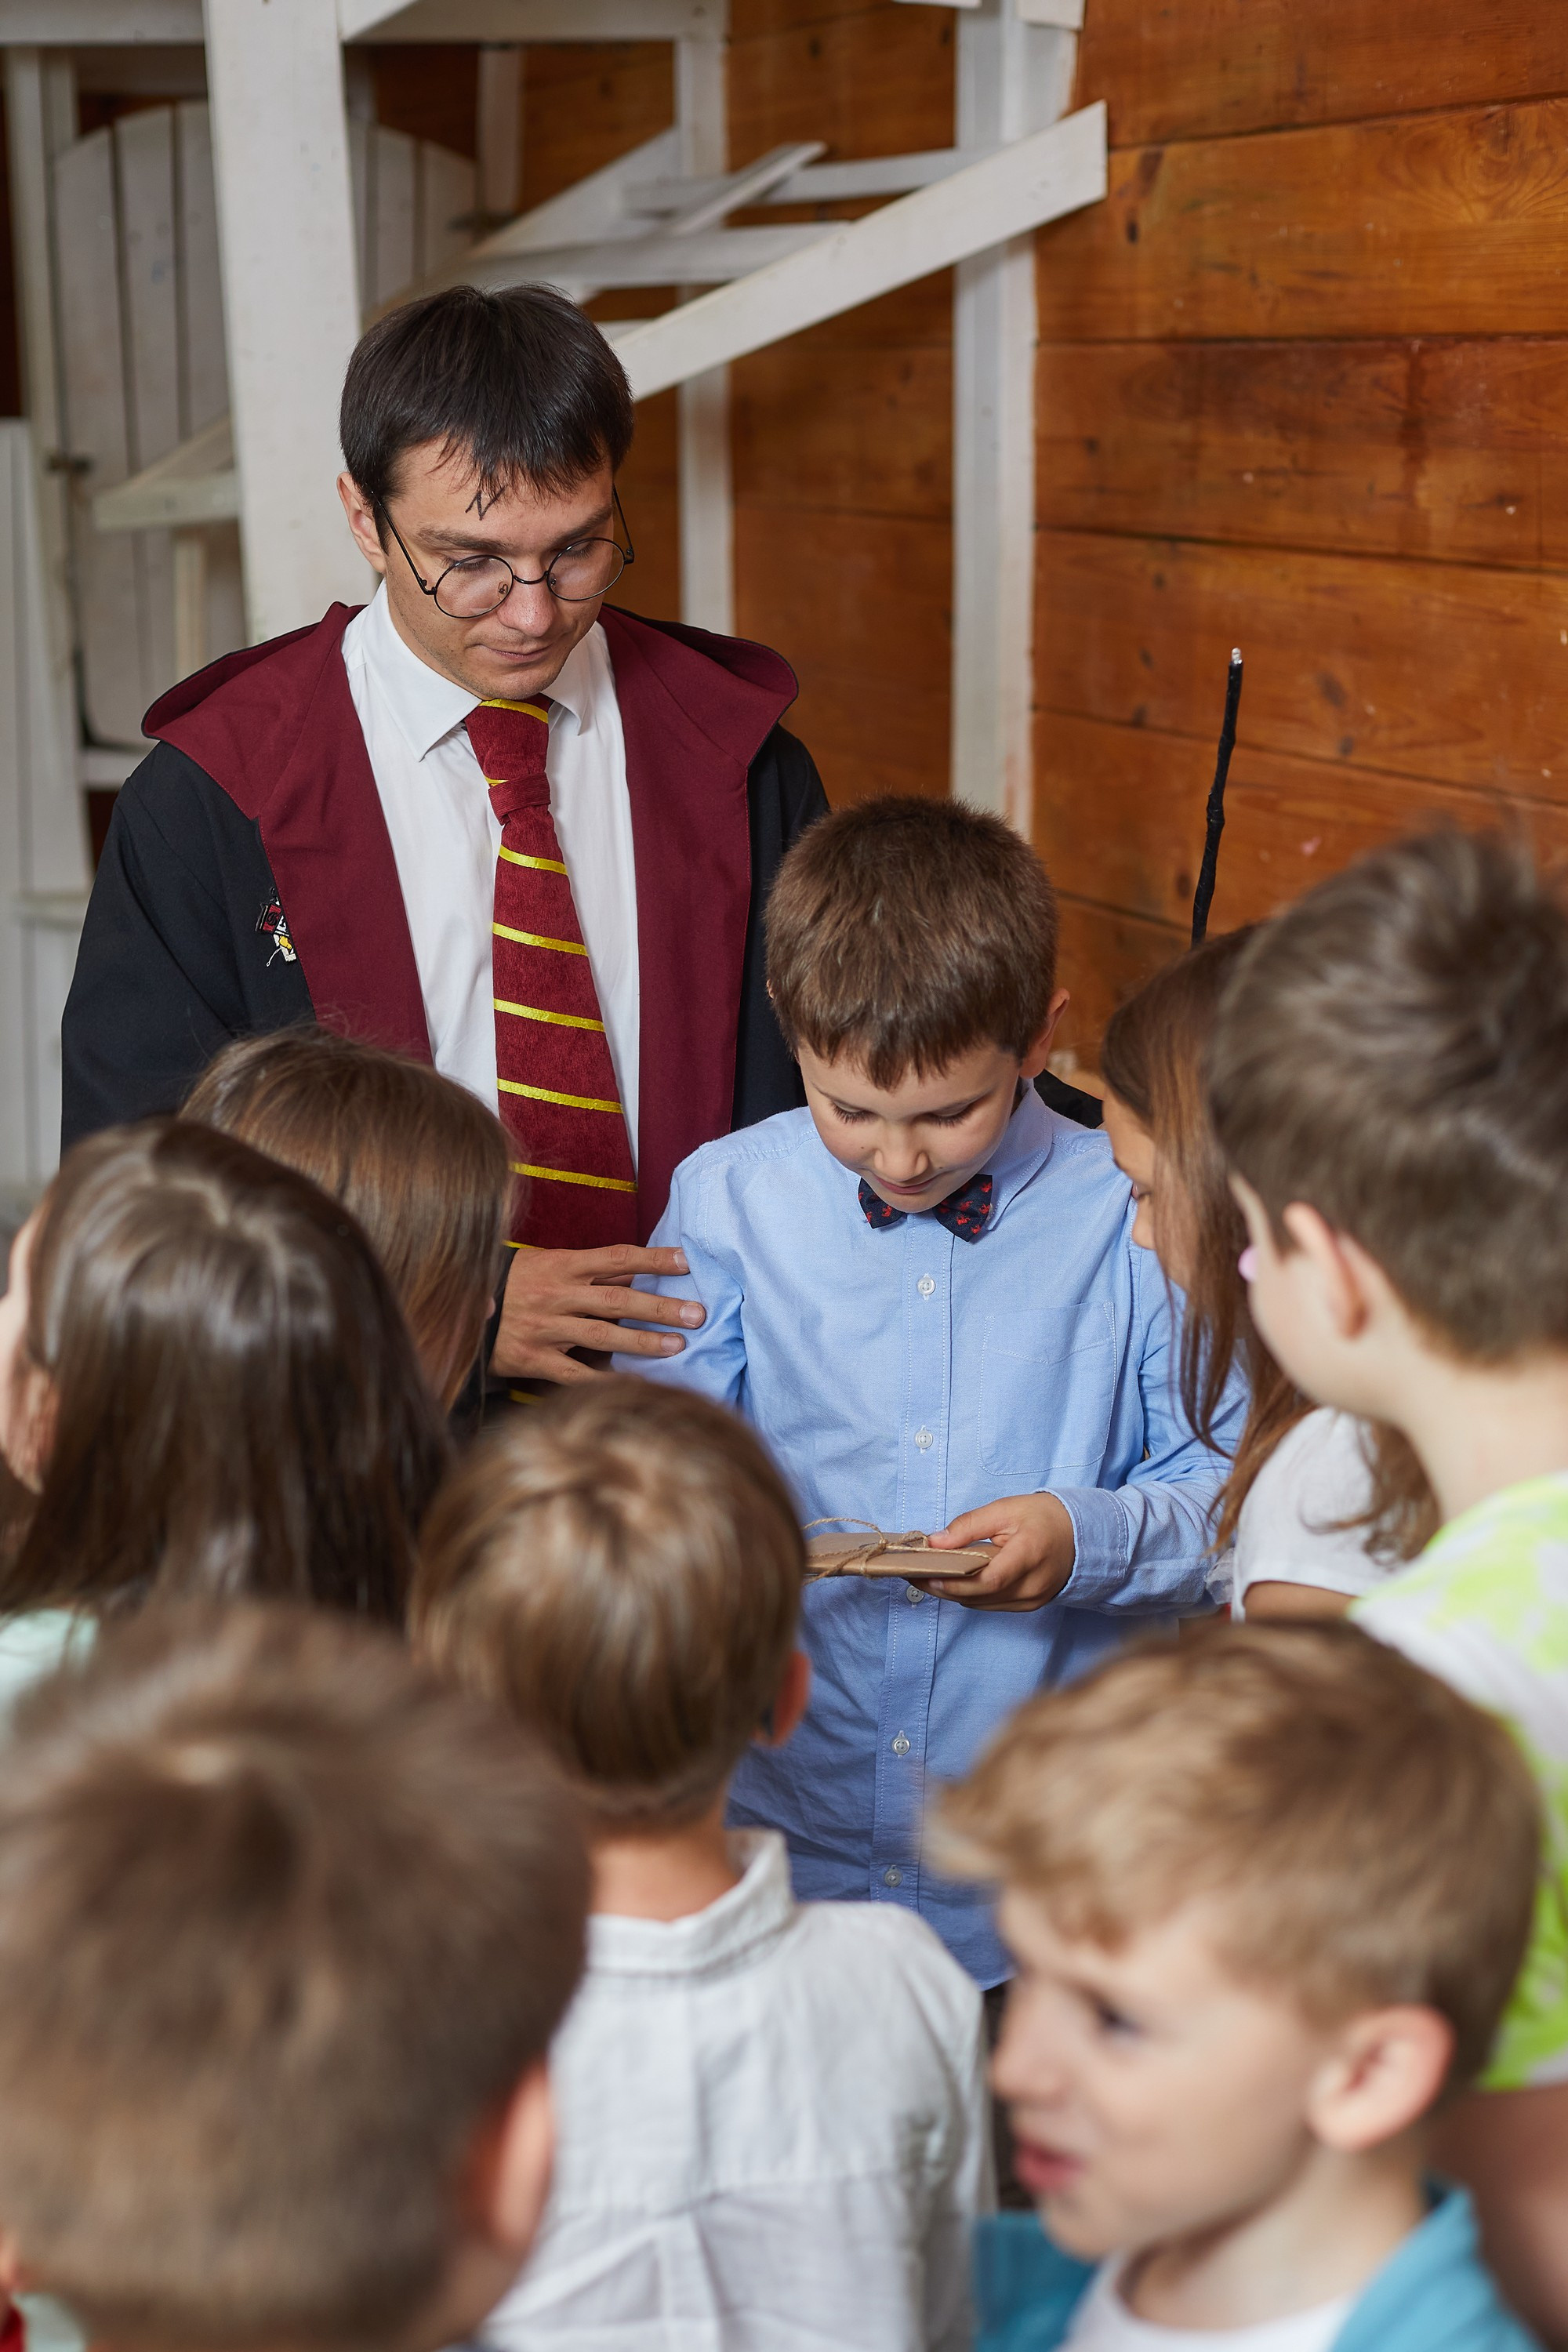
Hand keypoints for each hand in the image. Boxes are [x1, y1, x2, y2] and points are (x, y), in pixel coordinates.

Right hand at [491, 1242, 704, 1383]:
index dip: (652, 1259)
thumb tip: (639, 1271)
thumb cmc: (516, 1283)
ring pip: (602, 1335)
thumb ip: (593, 1270)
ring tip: (678, 1345)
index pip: (616, 1257)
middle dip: (660, 1307)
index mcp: (562, 1265)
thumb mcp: (549, 1263)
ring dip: (643, 1341)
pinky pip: (575, 1373)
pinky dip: (605, 1379)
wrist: (461, 1307)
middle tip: (697, 1314)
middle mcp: (556, 1295)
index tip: (686, 1262)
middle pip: (617, 1299)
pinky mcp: (534, 1359)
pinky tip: (636, 1384)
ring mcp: (545, 1328)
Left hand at [910, 1492, 1075, 1611]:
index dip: (954, 1581)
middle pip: (980, 1596)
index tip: (925, 1572)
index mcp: (1029, 1554)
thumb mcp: (1006, 1509)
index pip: (988, 1579)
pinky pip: (991, 1605)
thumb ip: (969, 1525)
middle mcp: (1033, 1584)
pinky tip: (952, 1581)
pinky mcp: (1029, 1605)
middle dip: (942, 1587)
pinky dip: (970, 1595)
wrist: (1082, 1535)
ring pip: (982, 1604)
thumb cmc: (1044, 1517)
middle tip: (912, 1573)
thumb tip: (935, 1542)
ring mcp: (1033, 1599)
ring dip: (952, 1593)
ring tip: (925, 1576)